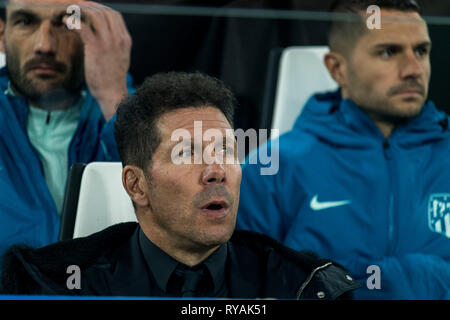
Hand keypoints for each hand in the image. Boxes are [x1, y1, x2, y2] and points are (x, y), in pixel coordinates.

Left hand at [65, 2, 131, 120]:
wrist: (113, 93)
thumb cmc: (113, 78)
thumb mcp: (120, 58)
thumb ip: (115, 45)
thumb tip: (104, 38)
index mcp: (125, 40)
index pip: (115, 15)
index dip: (101, 8)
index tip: (90, 8)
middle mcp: (118, 38)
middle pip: (105, 12)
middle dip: (90, 6)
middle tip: (77, 7)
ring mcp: (108, 42)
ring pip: (94, 15)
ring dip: (81, 10)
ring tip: (71, 12)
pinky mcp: (95, 48)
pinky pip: (82, 27)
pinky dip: (73, 21)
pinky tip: (66, 21)